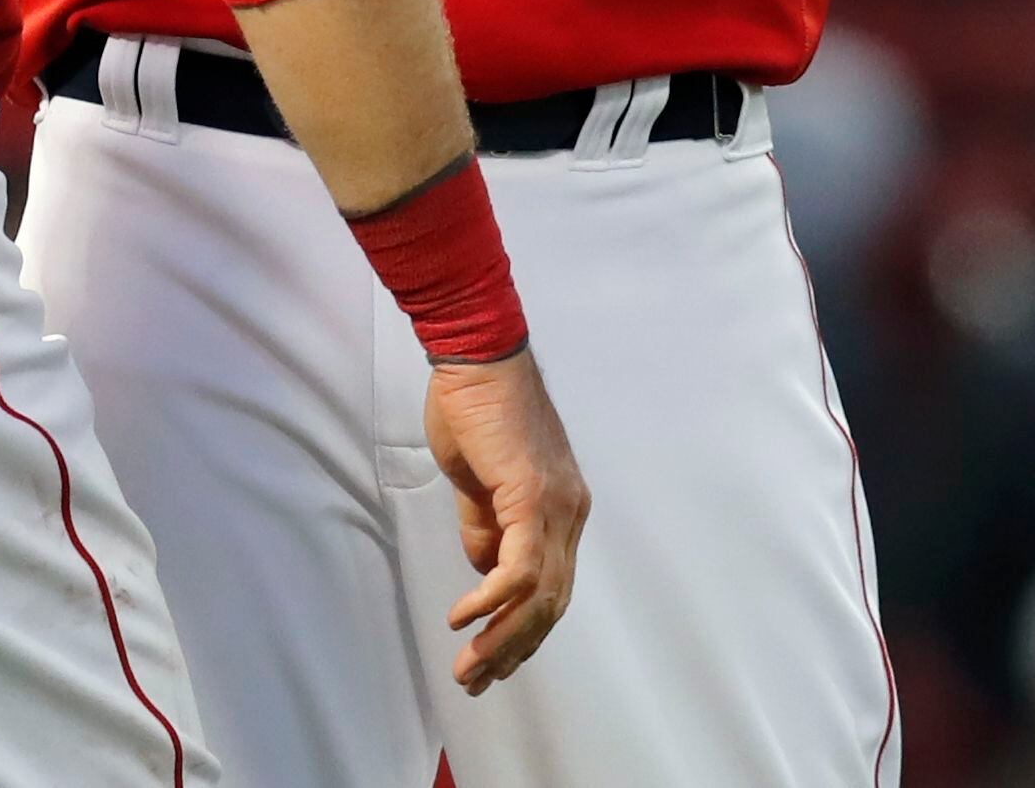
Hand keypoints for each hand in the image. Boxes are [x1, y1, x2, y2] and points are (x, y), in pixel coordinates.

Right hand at [419, 350, 589, 691]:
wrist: (477, 356)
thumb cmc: (474, 407)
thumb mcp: (477, 480)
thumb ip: (485, 525)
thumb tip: (484, 572)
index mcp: (562, 509)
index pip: (552, 588)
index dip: (523, 630)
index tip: (492, 660)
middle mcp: (570, 513)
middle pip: (550, 603)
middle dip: (511, 649)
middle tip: (474, 680)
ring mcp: (556, 505)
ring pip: (539, 595)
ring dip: (501, 639)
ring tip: (468, 667)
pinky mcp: (531, 496)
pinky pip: (518, 567)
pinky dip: (492, 599)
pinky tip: (464, 618)